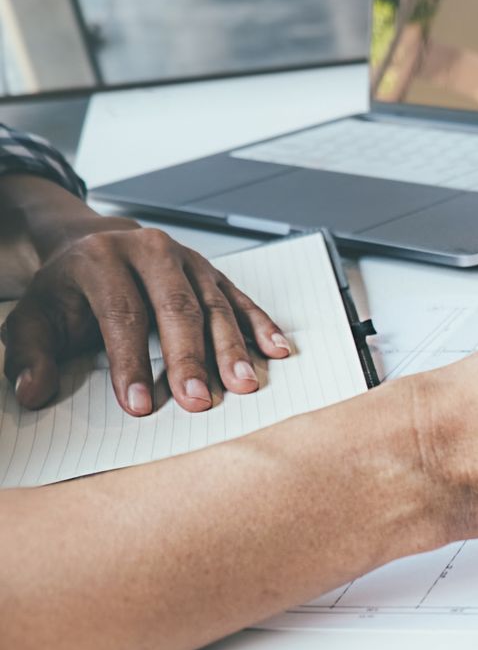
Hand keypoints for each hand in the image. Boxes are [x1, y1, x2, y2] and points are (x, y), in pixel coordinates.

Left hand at [3, 223, 286, 414]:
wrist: (91, 245)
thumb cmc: (67, 292)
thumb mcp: (33, 318)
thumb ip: (29, 355)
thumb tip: (32, 391)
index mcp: (101, 259)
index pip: (121, 313)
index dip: (131, 362)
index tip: (140, 405)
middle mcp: (148, 251)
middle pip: (176, 308)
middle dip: (189, 358)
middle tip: (198, 401)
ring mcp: (187, 260)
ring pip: (214, 305)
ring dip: (232, 348)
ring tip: (244, 385)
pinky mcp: (213, 271)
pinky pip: (241, 299)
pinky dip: (260, 326)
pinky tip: (276, 351)